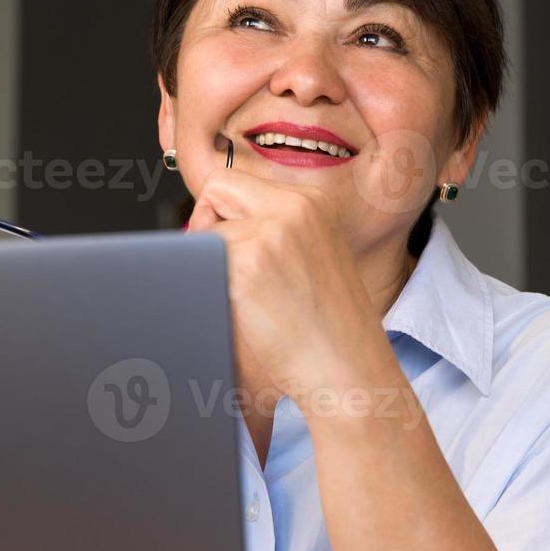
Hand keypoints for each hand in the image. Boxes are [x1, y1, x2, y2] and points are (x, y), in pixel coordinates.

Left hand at [185, 169, 390, 404]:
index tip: (230, 245)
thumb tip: (210, 220)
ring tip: (248, 297)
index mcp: (313, 200)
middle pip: (216, 188)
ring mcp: (271, 232)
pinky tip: (244, 310)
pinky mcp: (248, 263)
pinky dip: (210, 284)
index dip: (223, 214)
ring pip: (205, 229)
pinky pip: (200, 261)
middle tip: (224, 265)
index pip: (238, 181)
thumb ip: (271, 227)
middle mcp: (295, 206)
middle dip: (207, 224)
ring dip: (210, 262)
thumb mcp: (312, 254)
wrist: (349, 369)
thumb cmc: (329, 328)